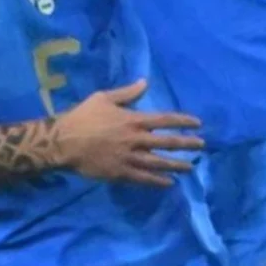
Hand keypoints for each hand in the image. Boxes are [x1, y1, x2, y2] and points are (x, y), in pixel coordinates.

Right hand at [54, 80, 202, 187]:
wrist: (63, 142)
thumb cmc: (82, 117)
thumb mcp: (103, 98)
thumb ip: (127, 93)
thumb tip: (145, 82)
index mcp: (133, 120)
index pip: (165, 119)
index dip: (182, 121)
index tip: (197, 123)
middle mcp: (135, 139)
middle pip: (166, 142)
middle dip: (186, 143)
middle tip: (201, 146)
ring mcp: (129, 158)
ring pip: (158, 163)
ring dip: (176, 165)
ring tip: (191, 167)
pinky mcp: (120, 173)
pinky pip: (143, 179)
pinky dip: (158, 181)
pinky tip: (169, 183)